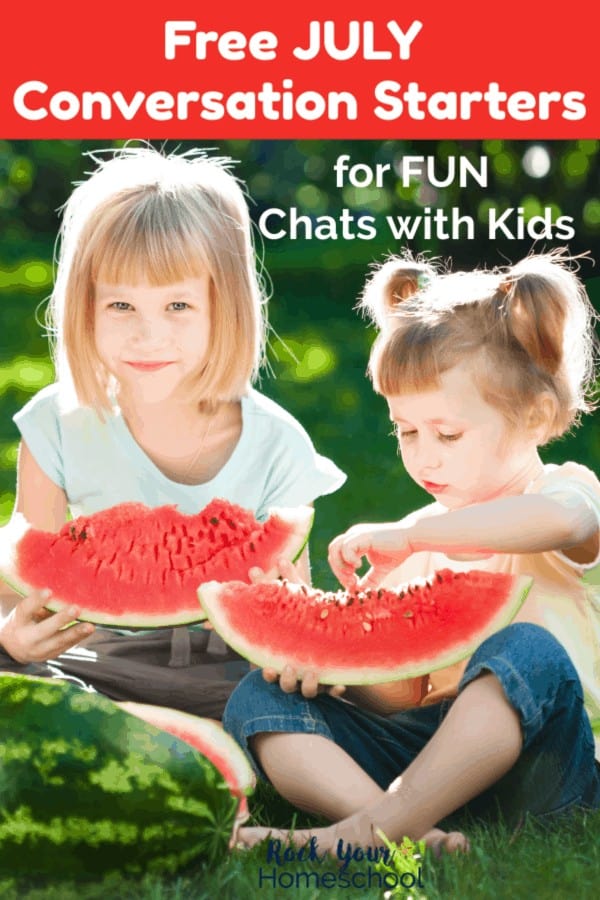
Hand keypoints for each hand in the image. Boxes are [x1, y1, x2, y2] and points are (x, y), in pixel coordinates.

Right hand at [0, 591, 94, 663]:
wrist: (15, 648)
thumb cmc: (25, 621)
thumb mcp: (26, 612)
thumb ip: (41, 605)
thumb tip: (63, 595)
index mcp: (19, 621)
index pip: (25, 610)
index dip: (36, 601)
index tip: (49, 591)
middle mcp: (27, 638)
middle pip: (44, 629)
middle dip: (61, 619)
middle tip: (76, 609)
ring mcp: (39, 650)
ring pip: (59, 642)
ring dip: (76, 633)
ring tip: (90, 626)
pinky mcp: (51, 655)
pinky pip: (66, 646)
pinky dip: (78, 637)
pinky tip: (89, 629)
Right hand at [249, 558, 345, 698]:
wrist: (340, 642)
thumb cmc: (313, 619)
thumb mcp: (303, 603)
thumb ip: (290, 585)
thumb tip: (280, 559)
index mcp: (285, 656)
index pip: (270, 666)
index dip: (266, 671)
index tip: (266, 668)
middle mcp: (297, 672)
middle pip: (286, 684)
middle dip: (286, 679)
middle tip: (290, 667)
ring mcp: (315, 679)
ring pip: (308, 691)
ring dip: (308, 685)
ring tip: (312, 674)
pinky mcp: (335, 681)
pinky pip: (335, 688)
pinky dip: (336, 688)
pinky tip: (340, 685)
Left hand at [328, 522, 412, 588]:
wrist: (411, 539)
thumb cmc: (397, 551)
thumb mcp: (380, 569)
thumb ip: (369, 580)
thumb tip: (359, 594)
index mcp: (354, 541)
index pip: (336, 556)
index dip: (340, 572)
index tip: (352, 585)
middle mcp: (352, 535)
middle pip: (332, 552)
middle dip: (338, 570)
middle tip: (351, 582)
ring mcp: (356, 533)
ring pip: (334, 548)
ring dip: (340, 565)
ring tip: (353, 574)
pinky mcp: (363, 536)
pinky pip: (346, 547)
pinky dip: (349, 559)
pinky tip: (359, 566)